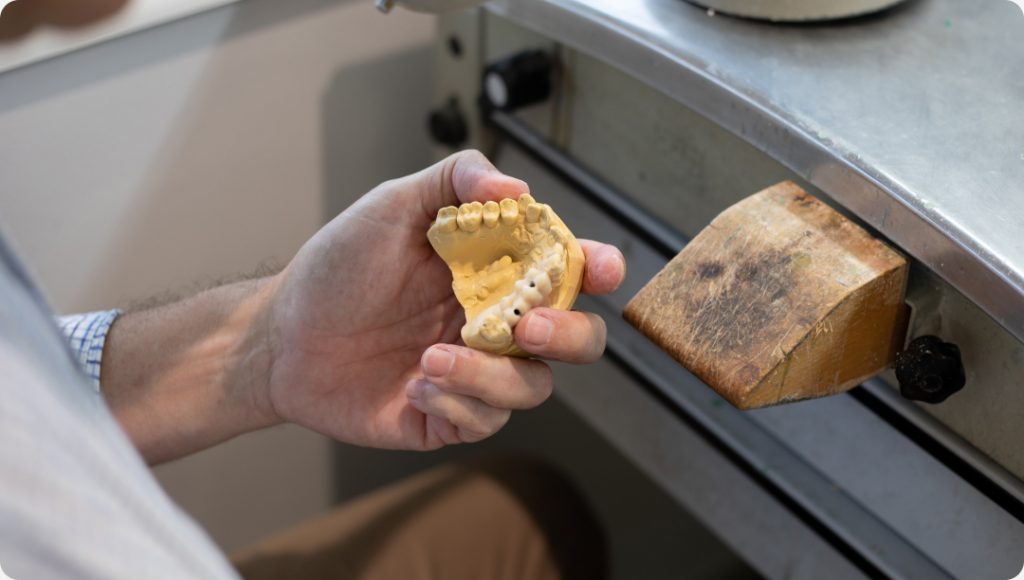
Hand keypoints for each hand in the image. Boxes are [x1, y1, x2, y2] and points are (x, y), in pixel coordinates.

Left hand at [257, 150, 625, 449]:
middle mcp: (494, 324)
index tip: (600, 267)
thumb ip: (455, 181)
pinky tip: (415, 385)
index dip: (596, 270)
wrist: (280, 336)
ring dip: (491, 376)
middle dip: (569, 334)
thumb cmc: (337, 267)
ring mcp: (474, 374)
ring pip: (532, 388)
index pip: (566, 272)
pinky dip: (458, 403)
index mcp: (494, 272)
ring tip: (430, 360)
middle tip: (528, 325)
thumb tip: (517, 188)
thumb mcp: (391, 206)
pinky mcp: (447, 416)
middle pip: (575, 339)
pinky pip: (484, 422)